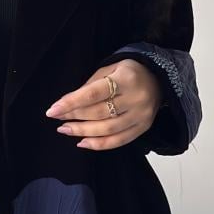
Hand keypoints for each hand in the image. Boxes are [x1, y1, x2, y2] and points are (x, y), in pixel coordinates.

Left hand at [45, 59, 162, 149]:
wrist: (160, 78)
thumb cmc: (128, 72)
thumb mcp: (109, 69)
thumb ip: (89, 86)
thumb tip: (65, 104)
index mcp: (126, 78)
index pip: (93, 94)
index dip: (71, 103)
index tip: (52, 110)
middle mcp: (136, 98)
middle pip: (99, 113)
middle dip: (75, 117)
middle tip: (58, 120)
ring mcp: (141, 115)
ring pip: (107, 129)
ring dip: (83, 132)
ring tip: (65, 130)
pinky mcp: (143, 128)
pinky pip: (118, 141)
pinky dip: (99, 145)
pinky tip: (83, 143)